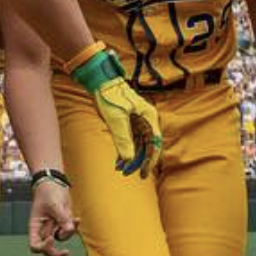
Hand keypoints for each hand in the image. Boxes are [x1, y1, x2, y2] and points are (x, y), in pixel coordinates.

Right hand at [28, 179, 77, 255]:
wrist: (54, 183)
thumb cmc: (49, 192)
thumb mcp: (55, 204)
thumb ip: (62, 218)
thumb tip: (70, 230)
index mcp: (35, 226)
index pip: (34, 245)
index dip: (43, 247)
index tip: (52, 238)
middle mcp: (43, 229)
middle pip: (47, 250)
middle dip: (56, 253)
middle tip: (66, 252)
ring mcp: (53, 227)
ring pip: (61, 239)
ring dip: (68, 233)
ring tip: (74, 219)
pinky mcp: (62, 223)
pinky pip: (69, 231)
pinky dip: (74, 226)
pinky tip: (78, 218)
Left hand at [72, 48, 162, 175]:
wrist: (100, 81)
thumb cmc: (110, 96)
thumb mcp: (116, 120)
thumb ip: (123, 140)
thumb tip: (128, 160)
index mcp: (149, 117)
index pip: (155, 143)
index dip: (150, 160)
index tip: (142, 172)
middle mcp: (147, 120)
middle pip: (148, 145)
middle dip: (139, 161)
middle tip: (129, 173)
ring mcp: (138, 121)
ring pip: (139, 144)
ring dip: (131, 157)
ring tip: (121, 169)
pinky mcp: (129, 121)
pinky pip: (131, 139)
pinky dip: (126, 149)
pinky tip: (119, 160)